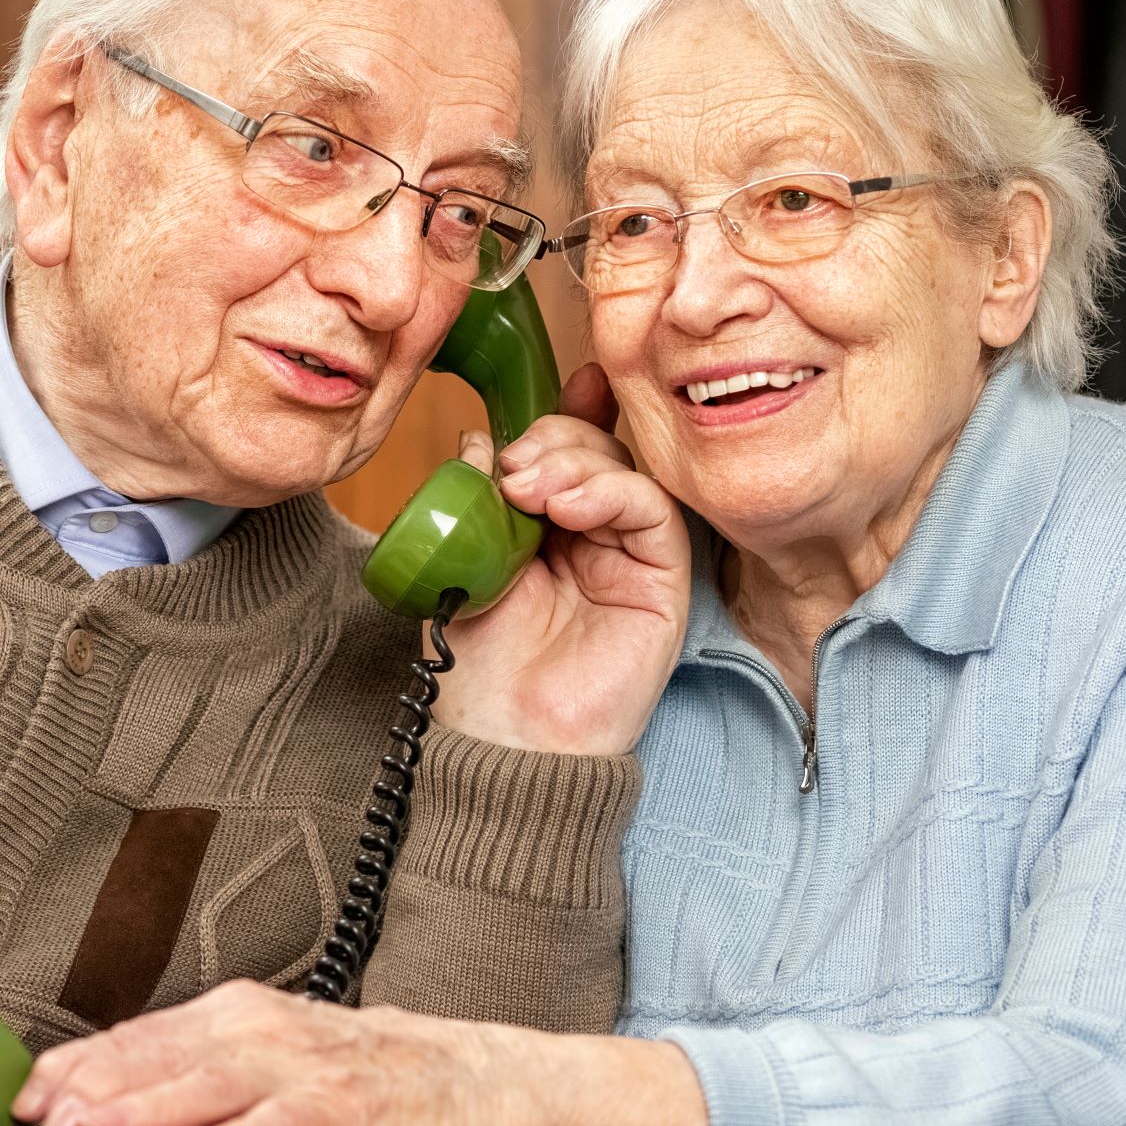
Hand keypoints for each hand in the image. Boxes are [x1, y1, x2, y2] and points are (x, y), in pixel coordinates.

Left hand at [14, 980, 714, 1125]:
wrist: (475, 1078)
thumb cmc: (360, 1075)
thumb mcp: (268, 1058)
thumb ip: (189, 1074)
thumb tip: (89, 1100)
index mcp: (237, 1012)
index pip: (139, 1033)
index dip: (78, 1062)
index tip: (26, 1092)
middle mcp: (265, 1027)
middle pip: (162, 1053)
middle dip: (96, 1085)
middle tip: (43, 1114)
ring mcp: (309, 1064)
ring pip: (212, 1083)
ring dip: (146, 1108)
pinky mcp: (353, 1107)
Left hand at [433, 363, 689, 755]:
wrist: (506, 741)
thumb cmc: (481, 669)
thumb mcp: (463, 564)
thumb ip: (473, 499)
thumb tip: (481, 438)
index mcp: (547, 528)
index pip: (567, 452)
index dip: (564, 412)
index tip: (556, 384)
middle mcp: (595, 537)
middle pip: (600, 449)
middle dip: (556, 436)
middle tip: (513, 464)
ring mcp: (631, 558)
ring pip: (627, 472)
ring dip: (575, 461)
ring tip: (527, 488)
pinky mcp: (662, 583)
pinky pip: (654, 513)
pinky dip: (613, 492)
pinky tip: (570, 508)